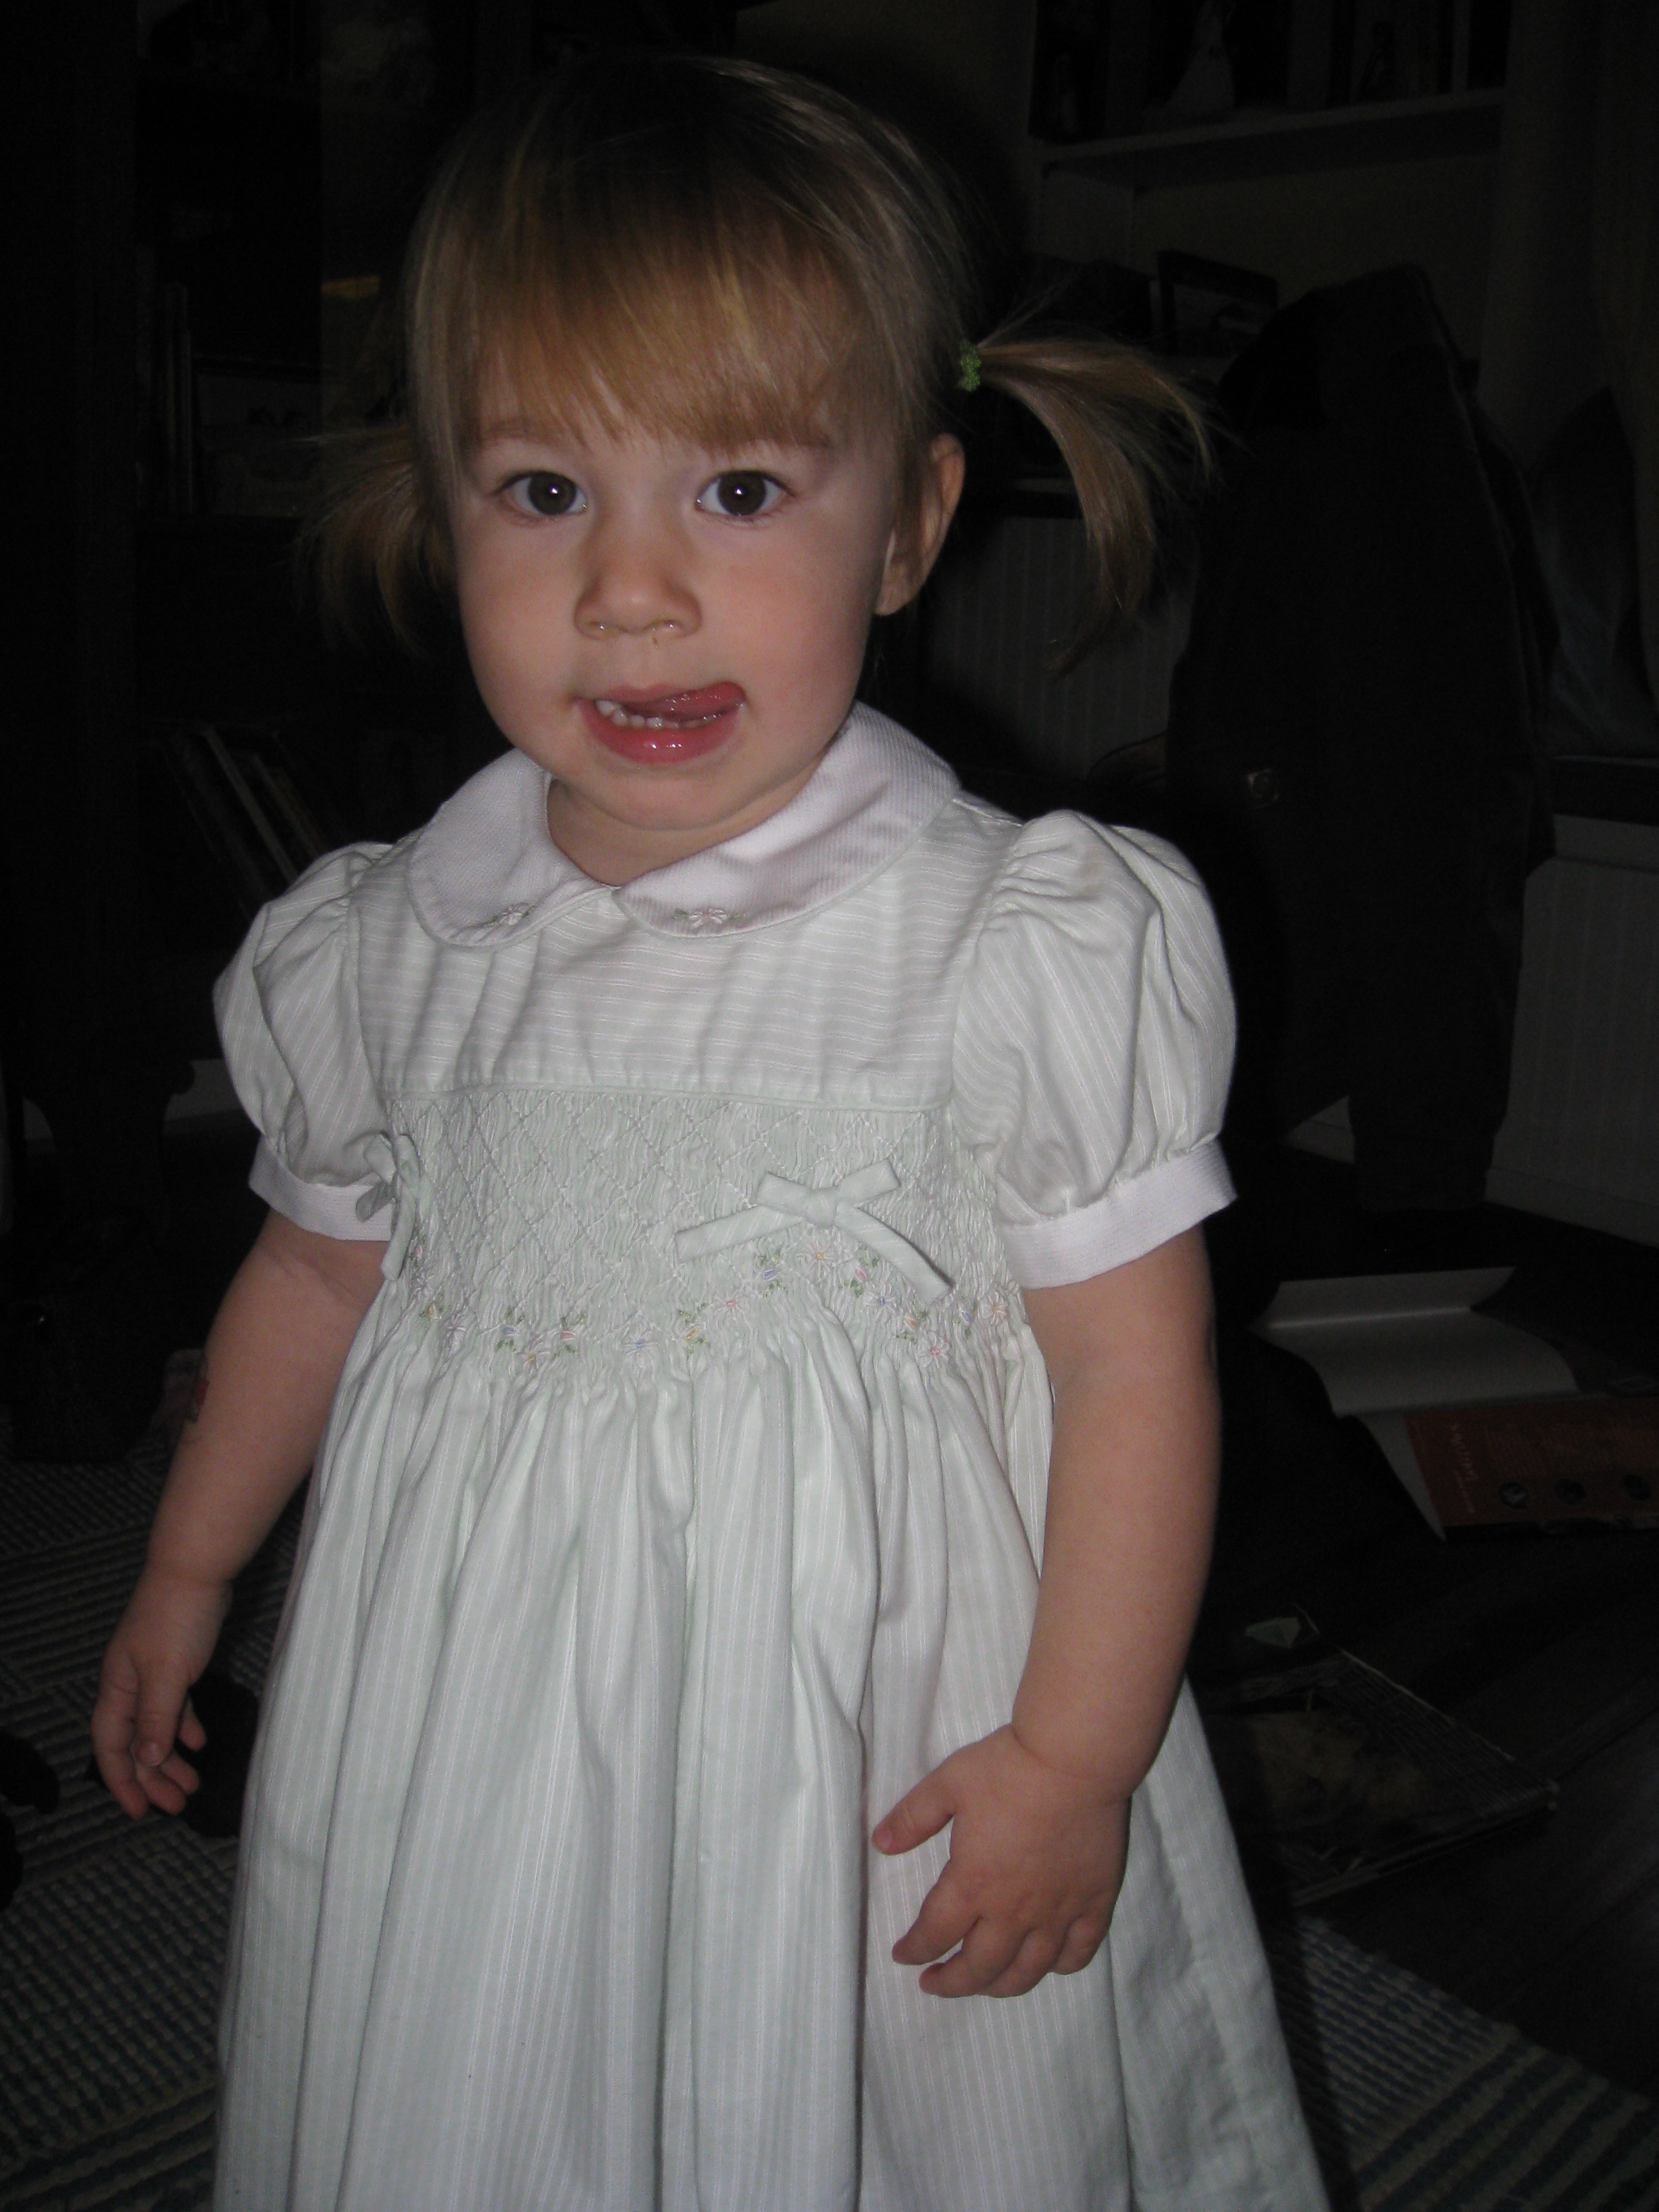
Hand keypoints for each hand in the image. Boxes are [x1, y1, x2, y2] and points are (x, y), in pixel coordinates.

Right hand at [91, 1567, 231, 1818]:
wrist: (195, 1569)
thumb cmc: (177, 1619)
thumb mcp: (167, 1673)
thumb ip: (156, 1718)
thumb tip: (146, 1758)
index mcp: (117, 1688)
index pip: (111, 1745)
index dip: (122, 1780)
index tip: (139, 1812)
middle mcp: (128, 1683)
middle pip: (135, 1741)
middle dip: (153, 1776)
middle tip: (177, 1806)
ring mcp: (151, 1672)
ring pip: (156, 1726)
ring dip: (171, 1756)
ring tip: (192, 1783)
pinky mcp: (176, 1661)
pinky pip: (174, 1705)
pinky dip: (184, 1725)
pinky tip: (198, 1742)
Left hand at [872, 1725, 1128, 1998]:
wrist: (1075, 1759)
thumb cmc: (1008, 1769)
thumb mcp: (947, 1783)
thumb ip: (912, 1817)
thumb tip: (879, 1843)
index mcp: (973, 1883)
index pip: (935, 1933)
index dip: (914, 1950)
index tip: (902, 1955)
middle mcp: (1013, 1911)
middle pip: (979, 1967)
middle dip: (951, 1982)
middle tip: (934, 1983)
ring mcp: (1057, 1912)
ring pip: (1027, 1971)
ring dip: (1000, 1986)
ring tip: (984, 1984)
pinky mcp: (1094, 1903)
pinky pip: (1077, 1953)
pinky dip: (1060, 1967)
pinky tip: (1048, 1964)